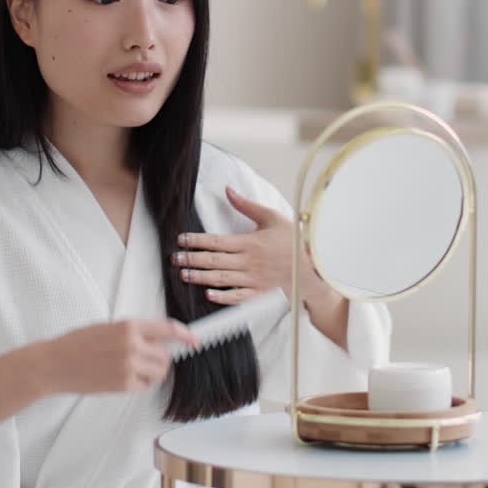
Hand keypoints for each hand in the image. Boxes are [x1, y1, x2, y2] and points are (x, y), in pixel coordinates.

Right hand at [43, 319, 198, 393]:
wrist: (54, 363)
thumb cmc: (77, 344)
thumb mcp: (108, 327)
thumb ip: (134, 332)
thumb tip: (160, 340)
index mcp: (128, 325)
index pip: (168, 329)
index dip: (186, 335)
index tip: (195, 340)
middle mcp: (131, 344)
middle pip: (166, 356)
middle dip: (160, 359)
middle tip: (145, 360)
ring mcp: (128, 365)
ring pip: (159, 372)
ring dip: (151, 372)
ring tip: (132, 368)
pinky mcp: (122, 384)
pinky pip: (144, 385)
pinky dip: (139, 383)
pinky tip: (122, 377)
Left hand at [173, 186, 324, 305]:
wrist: (312, 264)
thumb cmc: (292, 240)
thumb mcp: (271, 216)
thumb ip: (246, 205)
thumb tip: (228, 190)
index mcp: (249, 243)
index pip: (216, 241)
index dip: (196, 240)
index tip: (182, 240)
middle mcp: (249, 262)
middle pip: (214, 261)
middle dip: (192, 259)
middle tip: (176, 258)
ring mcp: (253, 279)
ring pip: (222, 279)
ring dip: (201, 277)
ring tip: (184, 274)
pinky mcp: (259, 292)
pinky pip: (238, 297)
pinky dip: (223, 297)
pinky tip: (209, 294)